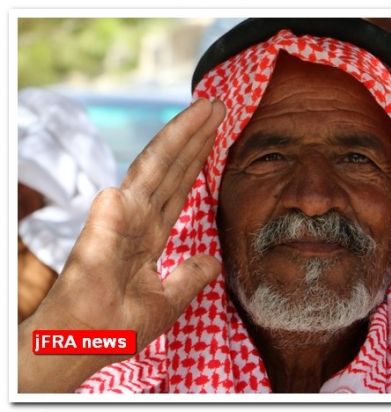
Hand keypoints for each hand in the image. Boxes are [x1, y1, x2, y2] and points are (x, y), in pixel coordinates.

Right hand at [18, 98, 225, 391]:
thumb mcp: (168, 301)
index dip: (195, 163)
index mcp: (149, 235)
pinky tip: (190, 123)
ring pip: (160, 164)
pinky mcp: (110, 218)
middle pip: (172, 169)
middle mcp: (137, 218)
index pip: (177, 190)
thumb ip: (189, 276)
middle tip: (217, 106)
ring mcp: (123, 214)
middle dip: (194, 138)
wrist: (88, 344)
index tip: (214, 137)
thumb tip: (213, 261)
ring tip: (208, 107)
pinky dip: (164, 152)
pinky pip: (141, 178)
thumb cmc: (118, 327)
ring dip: (185, 134)